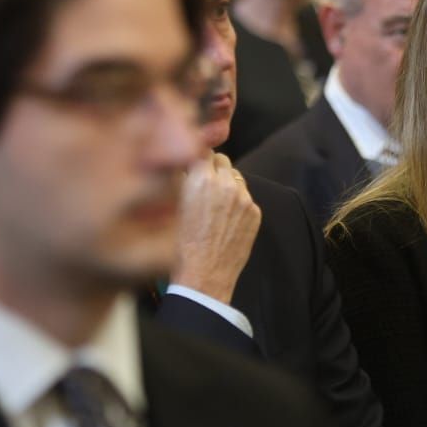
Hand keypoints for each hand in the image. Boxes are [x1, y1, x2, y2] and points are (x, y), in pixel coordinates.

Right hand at [171, 154, 260, 302]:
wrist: (204, 276)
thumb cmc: (181, 245)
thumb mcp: (171, 206)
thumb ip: (180, 179)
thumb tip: (183, 164)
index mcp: (201, 179)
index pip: (202, 150)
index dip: (196, 157)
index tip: (192, 164)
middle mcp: (226, 184)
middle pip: (222, 160)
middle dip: (212, 168)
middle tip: (202, 184)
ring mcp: (245, 199)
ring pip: (236, 178)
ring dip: (226, 184)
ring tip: (213, 206)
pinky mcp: (255, 213)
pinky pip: (246, 197)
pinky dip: (237, 203)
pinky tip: (225, 221)